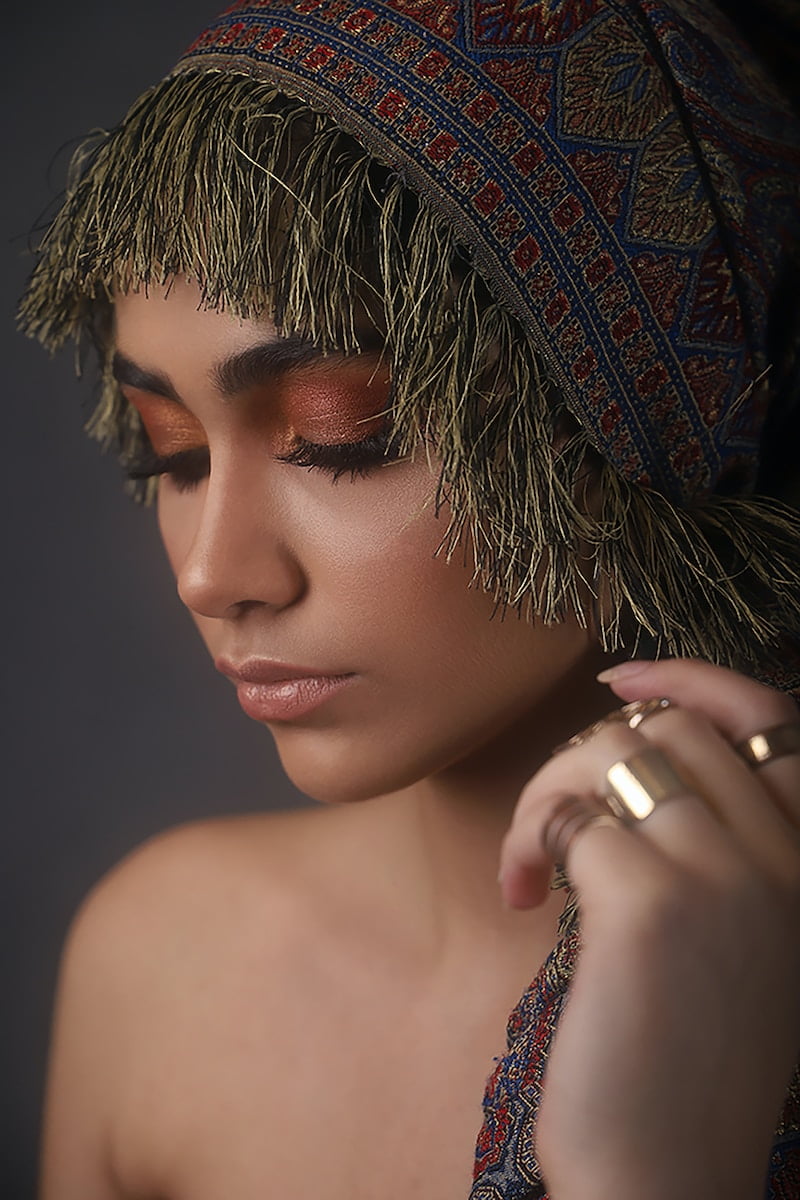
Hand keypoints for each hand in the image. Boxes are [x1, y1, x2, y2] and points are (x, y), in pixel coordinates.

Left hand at [498, 659, 799, 1199]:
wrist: (668, 1173)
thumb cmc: (686, 1059)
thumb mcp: (741, 943)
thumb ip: (722, 852)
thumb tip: (637, 750)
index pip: (771, 718)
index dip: (692, 677)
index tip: (620, 681)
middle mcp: (781, 860)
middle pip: (671, 726)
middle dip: (586, 749)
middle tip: (552, 816)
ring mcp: (722, 877)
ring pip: (612, 753)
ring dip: (547, 790)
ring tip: (530, 860)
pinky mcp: (649, 905)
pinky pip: (569, 815)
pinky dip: (527, 838)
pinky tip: (519, 892)